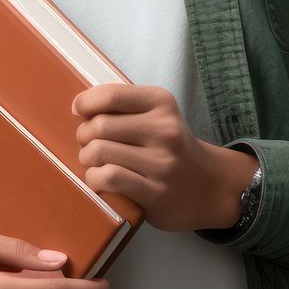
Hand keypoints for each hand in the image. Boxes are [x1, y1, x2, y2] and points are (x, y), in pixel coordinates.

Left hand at [71, 83, 250, 231]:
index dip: (85, 102)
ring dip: (87, 158)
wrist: (209, 186)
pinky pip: (109, 178)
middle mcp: (164, 130)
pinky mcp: (156, 193)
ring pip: (100, 152)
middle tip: (88, 143)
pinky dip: (95, 179)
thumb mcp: (158, 115)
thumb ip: (124, 106)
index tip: (79, 110)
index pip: (111, 95)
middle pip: (100, 126)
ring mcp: (161, 163)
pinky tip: (100, 180)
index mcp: (161, 103)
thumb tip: (79, 107)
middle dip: (84, 135)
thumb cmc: (171, 147)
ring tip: (94, 162)